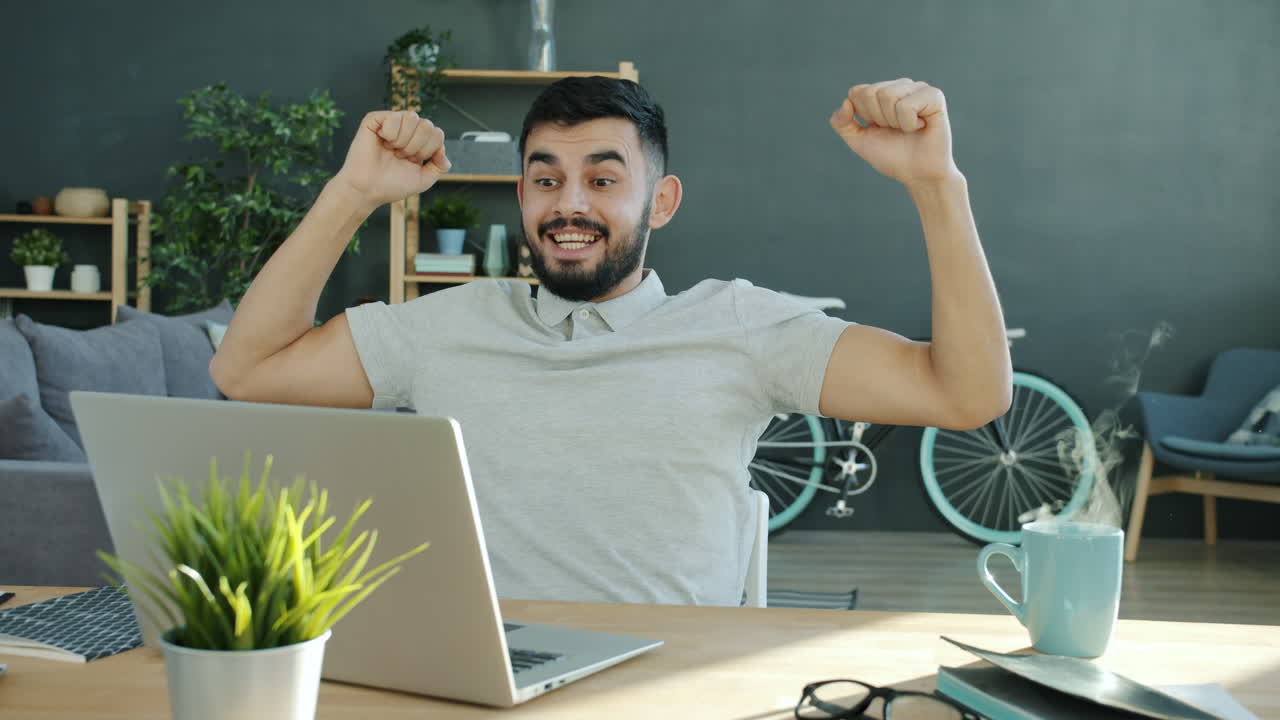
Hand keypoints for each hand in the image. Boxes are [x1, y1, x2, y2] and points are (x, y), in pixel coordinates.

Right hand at [333, 110, 451, 208]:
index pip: (437, 133)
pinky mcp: (375, 120)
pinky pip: (393, 116)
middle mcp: (407, 128)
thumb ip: (441, 165)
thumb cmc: (393, 185)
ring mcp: (391, 122)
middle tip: (401, 156)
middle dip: (416, 146)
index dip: (427, 151)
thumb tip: (442, 149)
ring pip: (411, 116)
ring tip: (392, 150)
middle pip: (427, 124)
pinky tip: (381, 142)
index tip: (413, 162)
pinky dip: (390, 134)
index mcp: (420, 140)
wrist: (368, 190)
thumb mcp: (424, 179)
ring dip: (403, 140)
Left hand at [829, 79, 958, 186]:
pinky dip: (909, 124)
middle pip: (871, 92)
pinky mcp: (934, 96)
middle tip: (895, 130)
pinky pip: (906, 105)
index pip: (857, 92)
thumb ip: (842, 123)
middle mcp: (900, 85)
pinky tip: (920, 126)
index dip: (864, 116)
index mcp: (882, 91)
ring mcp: (918, 88)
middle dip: (878, 119)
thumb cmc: (892, 156)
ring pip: (887, 96)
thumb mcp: (859, 140)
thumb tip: (846, 102)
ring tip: (908, 129)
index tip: (879, 128)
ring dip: (894, 122)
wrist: (917, 174)